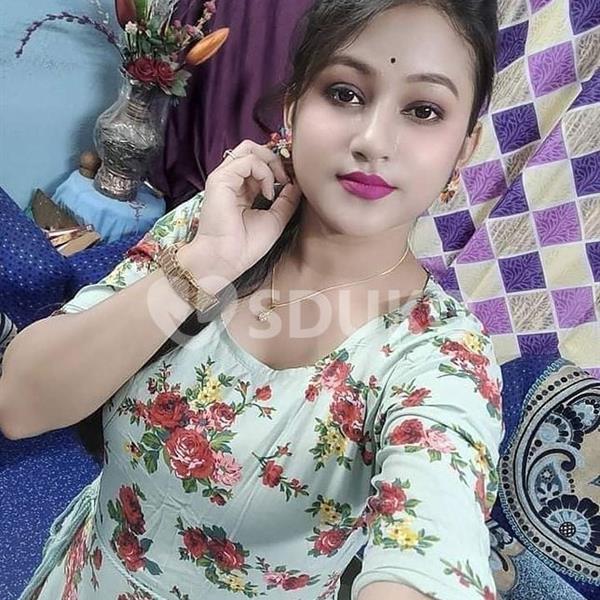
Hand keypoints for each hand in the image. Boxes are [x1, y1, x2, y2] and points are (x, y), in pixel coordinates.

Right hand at [184, 139, 301, 279]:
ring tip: (278, 186)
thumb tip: (297, 183)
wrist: (226, 260)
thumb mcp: (276, 219)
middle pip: (253, 149)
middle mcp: (231, 180)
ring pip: (250, 148)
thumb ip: (286, 200)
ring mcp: (224, 178)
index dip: (277, 166)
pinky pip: (247, 160)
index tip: (291, 182)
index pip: (258, 163)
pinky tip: (268, 193)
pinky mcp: (220, 179)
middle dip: (275, 159)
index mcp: (241, 189)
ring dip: (271, 164)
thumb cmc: (246, 245)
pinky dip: (264, 173)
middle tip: (286, 179)